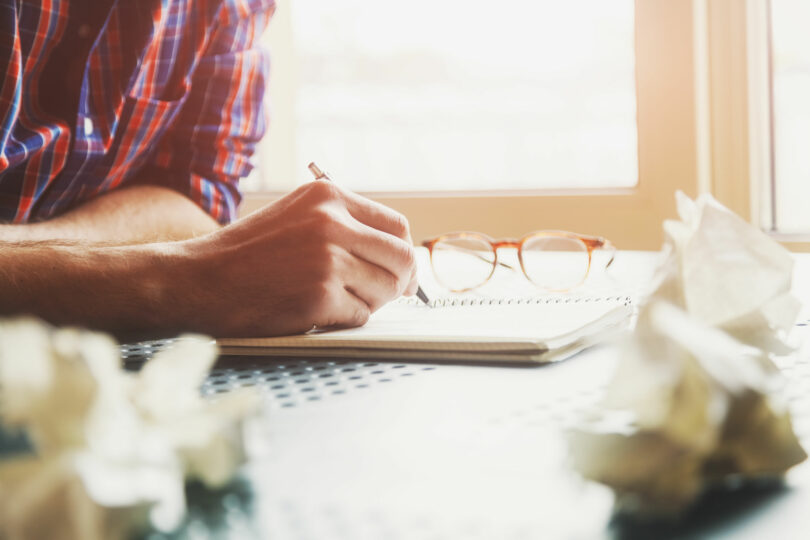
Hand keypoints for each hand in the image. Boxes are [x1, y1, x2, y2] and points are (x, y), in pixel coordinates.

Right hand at [181, 181, 418, 336]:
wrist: (198, 280)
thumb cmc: (246, 253)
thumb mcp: (297, 217)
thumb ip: (345, 227)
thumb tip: (399, 258)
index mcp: (329, 196)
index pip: (396, 225)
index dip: (401, 253)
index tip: (399, 272)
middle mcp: (332, 222)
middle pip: (401, 258)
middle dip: (398, 282)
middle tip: (381, 295)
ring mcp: (328, 260)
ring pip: (385, 290)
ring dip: (368, 303)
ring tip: (332, 299)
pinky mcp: (320, 297)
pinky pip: (361, 316)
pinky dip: (345, 320)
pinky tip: (315, 311)